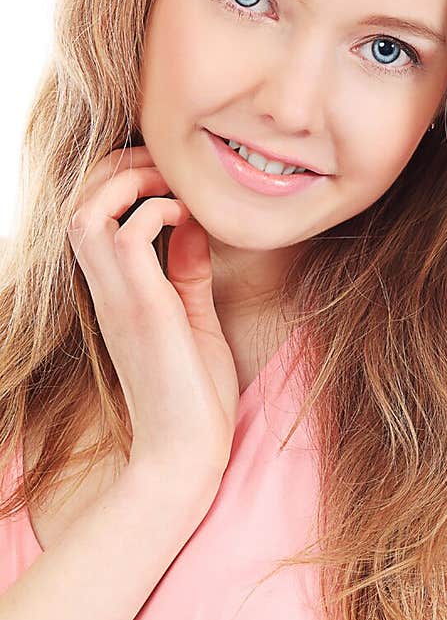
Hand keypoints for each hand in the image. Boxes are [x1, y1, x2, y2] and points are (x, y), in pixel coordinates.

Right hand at [66, 144, 239, 487]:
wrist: (188, 453)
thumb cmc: (194, 398)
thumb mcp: (193, 320)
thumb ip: (187, 271)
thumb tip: (191, 224)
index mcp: (115, 291)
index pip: (91, 212)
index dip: (122, 179)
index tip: (171, 180)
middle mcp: (106, 289)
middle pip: (79, 197)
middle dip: (121, 165)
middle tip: (170, 171)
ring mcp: (119, 297)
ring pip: (88, 206)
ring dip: (132, 180)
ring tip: (175, 188)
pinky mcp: (142, 308)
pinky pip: (128, 233)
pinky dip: (158, 211)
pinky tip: (190, 223)